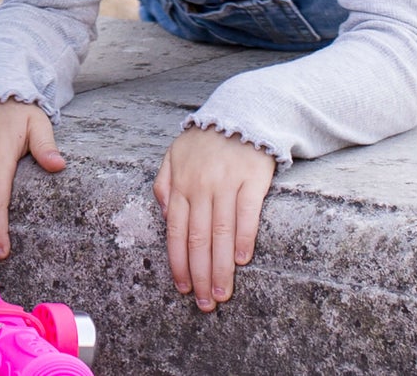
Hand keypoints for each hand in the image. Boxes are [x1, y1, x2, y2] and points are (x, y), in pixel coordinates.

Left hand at [153, 126, 274, 312]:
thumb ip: (164, 184)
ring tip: (222, 294)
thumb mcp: (174, 155)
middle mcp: (201, 184)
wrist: (241, 113)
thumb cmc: (205, 142)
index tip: (183, 288)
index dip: (178, 263)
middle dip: (200, 275)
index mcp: (181, 182)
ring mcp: (226, 181)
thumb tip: (165, 217)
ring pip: (221, 233)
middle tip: (205, 304)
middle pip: (198, 238)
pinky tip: (241, 260)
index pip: (176, 231)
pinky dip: (243, 238)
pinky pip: (247, 213)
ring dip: (220, 268)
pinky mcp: (252, 179)